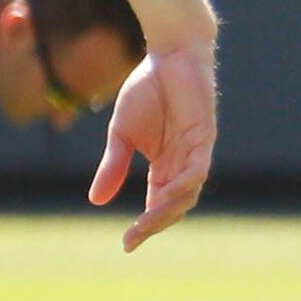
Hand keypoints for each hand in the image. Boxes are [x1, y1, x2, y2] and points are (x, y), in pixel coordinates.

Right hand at [89, 35, 215, 250]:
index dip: (145, 225)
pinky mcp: (204, 136)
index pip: (156, 204)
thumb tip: (96, 202)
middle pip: (174, 205)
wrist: (168, 55)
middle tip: (134, 237)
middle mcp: (182, 163)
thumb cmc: (147, 91)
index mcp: (163, 165)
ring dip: (168, 209)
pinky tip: (166, 194)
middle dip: (155, 223)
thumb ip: (114, 165)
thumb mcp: (122, 134)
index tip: (127, 244)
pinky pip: (197, 168)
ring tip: (147, 223)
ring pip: (187, 192)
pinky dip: (183, 183)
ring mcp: (195, 151)